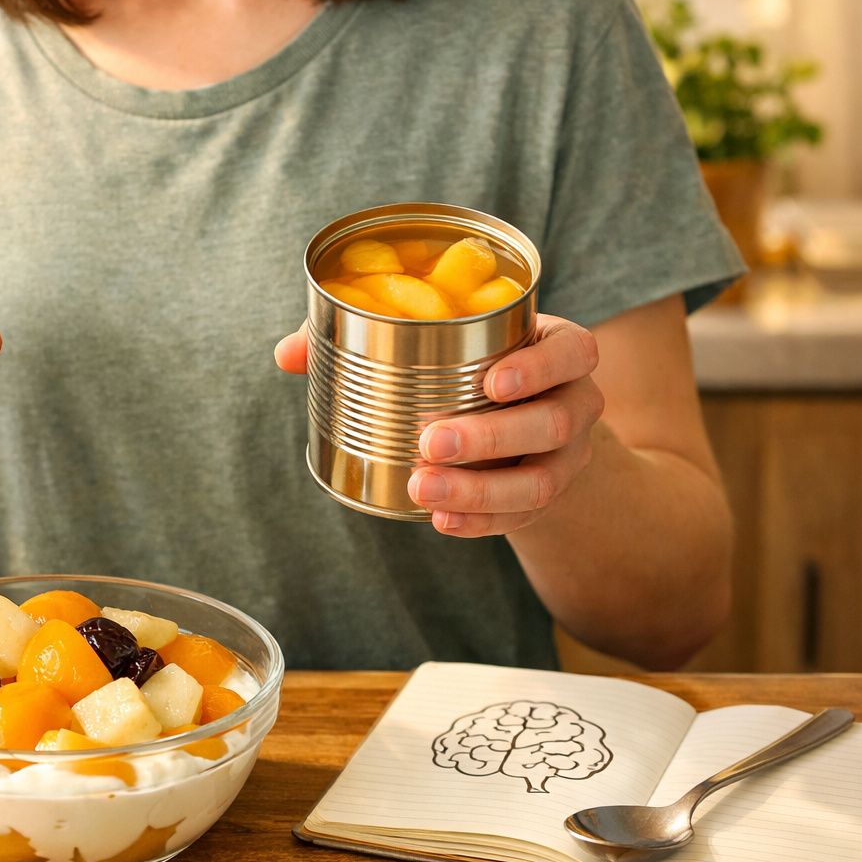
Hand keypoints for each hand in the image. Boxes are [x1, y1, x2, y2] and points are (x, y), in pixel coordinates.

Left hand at [274, 314, 602, 535]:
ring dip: (481, 491)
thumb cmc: (469, 367)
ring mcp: (568, 457)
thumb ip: (364, 337)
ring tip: (424, 489)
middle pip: (550, 422)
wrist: (521, 425)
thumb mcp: (441, 341)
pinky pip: (522, 518)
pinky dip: (481, 524)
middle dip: (491, 438)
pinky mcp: (549, 499)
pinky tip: (441, 522)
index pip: (573, 351)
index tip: (492, 382)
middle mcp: (575, 402)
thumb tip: (286, 354)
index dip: (540, 366)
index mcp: (558, 349)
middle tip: (431, 443)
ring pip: (540, 481)